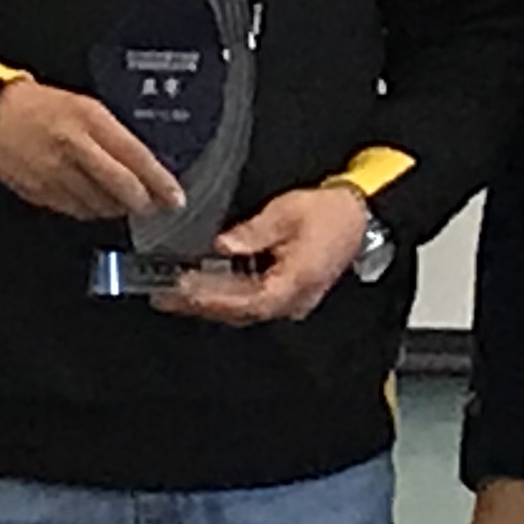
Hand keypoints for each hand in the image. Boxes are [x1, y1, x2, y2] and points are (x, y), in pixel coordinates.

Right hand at [0, 75, 186, 221]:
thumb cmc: (40, 107)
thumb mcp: (84, 106)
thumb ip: (113, 134)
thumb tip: (142, 166)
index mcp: (90, 119)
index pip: (135, 156)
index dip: (159, 181)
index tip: (174, 196)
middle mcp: (75, 146)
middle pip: (121, 186)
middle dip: (142, 202)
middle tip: (152, 206)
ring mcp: (57, 172)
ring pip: (101, 204)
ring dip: (117, 208)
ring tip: (122, 202)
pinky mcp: (42, 192)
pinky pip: (78, 210)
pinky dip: (92, 210)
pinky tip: (95, 202)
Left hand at [153, 182, 369, 323]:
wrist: (358, 216)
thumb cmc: (329, 213)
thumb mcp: (287, 213)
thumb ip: (253, 233)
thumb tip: (224, 246)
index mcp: (294, 282)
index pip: (247, 300)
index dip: (213, 298)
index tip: (183, 290)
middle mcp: (293, 299)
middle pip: (240, 310)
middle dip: (201, 304)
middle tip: (165, 296)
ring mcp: (291, 300)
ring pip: (244, 309)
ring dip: (210, 303)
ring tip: (175, 294)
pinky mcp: (287, 293)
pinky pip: (252, 301)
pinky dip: (225, 297)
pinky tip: (204, 288)